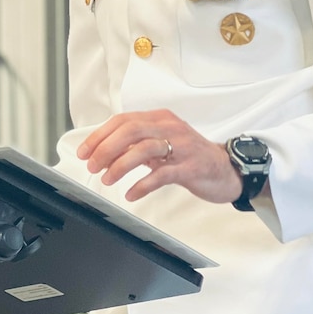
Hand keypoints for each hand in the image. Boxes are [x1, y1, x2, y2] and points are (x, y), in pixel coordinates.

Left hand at [77, 109, 243, 203]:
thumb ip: (136, 146)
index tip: (85, 152)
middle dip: (106, 148)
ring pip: (144, 149)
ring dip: (120, 165)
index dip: (100, 135)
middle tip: (92, 166)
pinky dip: (143, 184)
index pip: (123, 120)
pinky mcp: (191, 167)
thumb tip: (104, 152)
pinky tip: (131, 194)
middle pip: (131, 131)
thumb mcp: (161, 146)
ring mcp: (182, 146)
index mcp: (159, 119)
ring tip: (107, 179)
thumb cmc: (190, 157)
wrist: (227, 170)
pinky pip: (162, 174)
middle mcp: (170, 128)